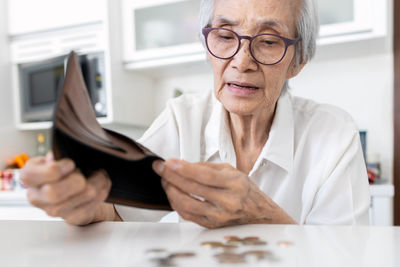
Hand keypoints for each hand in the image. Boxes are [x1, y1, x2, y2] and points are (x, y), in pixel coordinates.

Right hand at [20, 153, 119, 224]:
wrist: (75, 190)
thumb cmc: (64, 170)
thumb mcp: (55, 157)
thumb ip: (55, 155)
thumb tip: (53, 158)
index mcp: (29, 177)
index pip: (31, 177)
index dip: (54, 170)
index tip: (70, 164)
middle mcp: (37, 197)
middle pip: (54, 192)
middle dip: (77, 178)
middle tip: (83, 171)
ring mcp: (54, 211)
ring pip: (83, 194)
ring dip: (97, 180)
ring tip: (98, 174)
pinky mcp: (73, 218)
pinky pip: (94, 202)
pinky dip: (103, 189)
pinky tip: (100, 184)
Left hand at [153, 159, 295, 227]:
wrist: (258, 214)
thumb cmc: (244, 189)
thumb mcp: (231, 171)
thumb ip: (207, 168)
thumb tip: (182, 165)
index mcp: (233, 184)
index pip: (203, 176)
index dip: (183, 168)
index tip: (169, 162)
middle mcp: (227, 201)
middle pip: (191, 189)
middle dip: (171, 177)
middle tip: (160, 168)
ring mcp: (218, 216)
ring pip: (186, 205)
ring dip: (171, 191)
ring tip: (165, 180)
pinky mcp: (211, 225)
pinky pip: (187, 215)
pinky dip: (176, 204)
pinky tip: (173, 194)